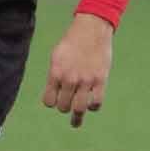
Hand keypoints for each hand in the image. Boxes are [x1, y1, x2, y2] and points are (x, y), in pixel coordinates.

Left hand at [41, 12, 113, 127]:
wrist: (92, 29)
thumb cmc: (72, 42)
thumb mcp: (57, 56)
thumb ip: (55, 75)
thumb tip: (53, 93)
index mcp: (56, 72)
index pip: (48, 101)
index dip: (51, 102)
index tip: (55, 100)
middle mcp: (70, 78)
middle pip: (63, 107)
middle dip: (64, 107)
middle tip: (67, 106)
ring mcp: (86, 80)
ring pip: (79, 109)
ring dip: (77, 116)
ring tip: (76, 122)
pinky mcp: (100, 80)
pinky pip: (96, 103)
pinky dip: (93, 107)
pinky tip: (91, 104)